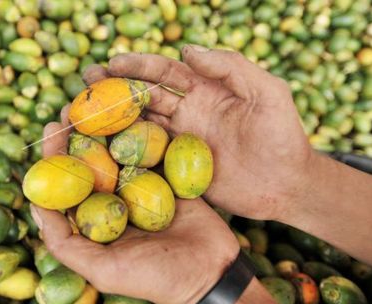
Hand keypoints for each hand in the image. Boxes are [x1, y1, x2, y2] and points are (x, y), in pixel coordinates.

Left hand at [30, 107, 238, 303]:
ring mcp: (139, 187)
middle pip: (89, 160)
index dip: (55, 154)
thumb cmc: (155, 278)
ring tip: (100, 96)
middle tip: (73, 105)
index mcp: (92, 220)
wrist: (211, 273)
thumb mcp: (102, 270)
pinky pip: (152, 149)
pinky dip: (143, 129)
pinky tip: (134, 105)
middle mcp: (112, 200)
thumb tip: (34, 206)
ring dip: (108, 124)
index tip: (52, 127)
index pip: (66, 183)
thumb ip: (64, 243)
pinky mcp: (166, 178)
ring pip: (118, 150)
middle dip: (78, 132)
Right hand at [83, 46, 315, 220]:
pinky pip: (147, 155)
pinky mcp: (177, 167)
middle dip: (115, 86)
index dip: (138, 66)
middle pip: (144, 95)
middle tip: (86, 81)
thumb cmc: (283, 136)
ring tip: (84, 111)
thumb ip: (231, 67)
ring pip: (140, 124)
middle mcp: (187, 112)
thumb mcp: (268, 92)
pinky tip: (102, 147)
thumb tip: (186, 50)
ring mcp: (180, 140)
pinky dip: (125, 150)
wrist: (287, 185)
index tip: (112, 63)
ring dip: (113, 117)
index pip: (165, 72)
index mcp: (204, 90)